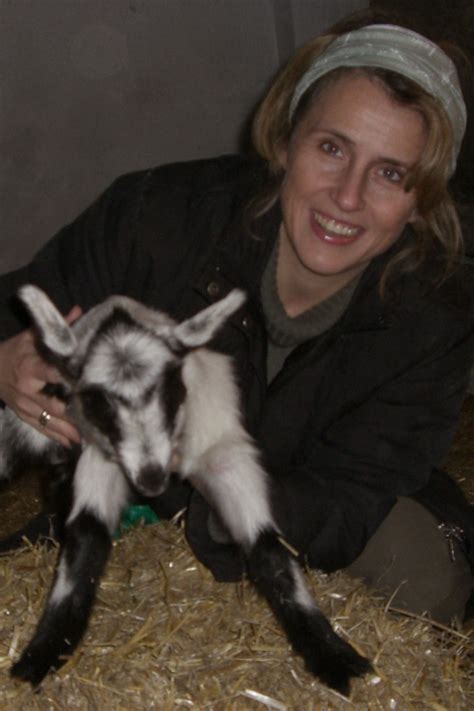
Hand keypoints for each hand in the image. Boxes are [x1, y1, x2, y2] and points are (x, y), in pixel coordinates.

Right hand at [0, 306, 81, 446]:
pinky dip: (56, 436)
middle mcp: (28, 389)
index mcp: (30, 367)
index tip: (90, 385)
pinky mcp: (22, 415)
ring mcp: (24, 405)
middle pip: (54, 404)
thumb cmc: (15, 351)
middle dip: (74, 413)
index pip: (52, 374)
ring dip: (69, 430)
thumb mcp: (31, 337)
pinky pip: (41, 428)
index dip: (70, 380)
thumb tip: (80, 311)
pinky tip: (72, 443)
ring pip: (49, 420)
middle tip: (97, 419)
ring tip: (89, 436)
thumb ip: (55, 328)